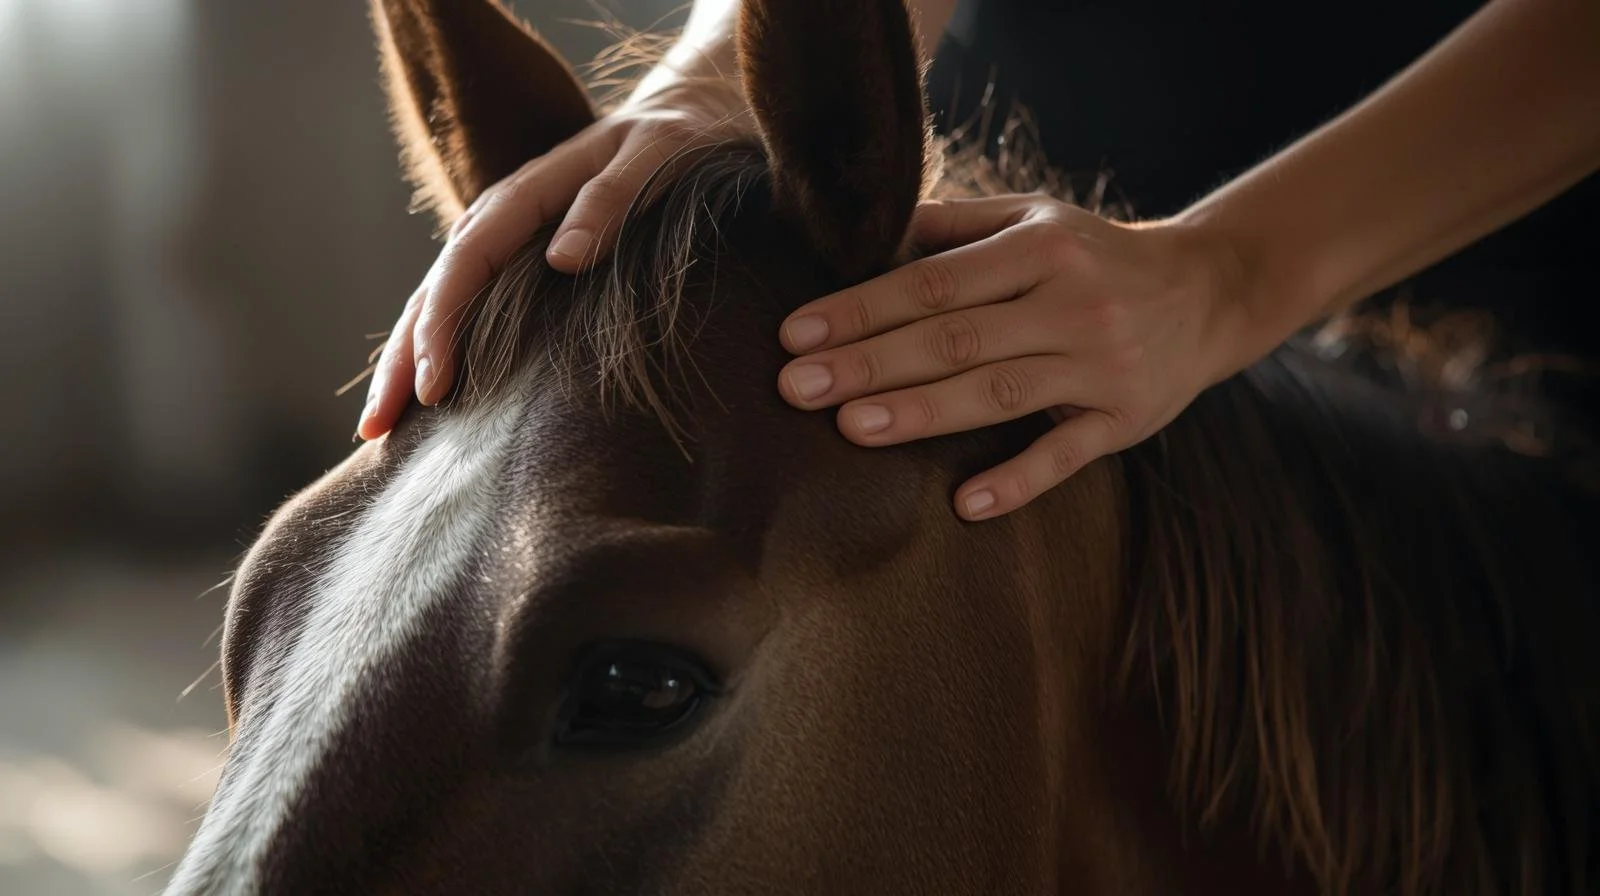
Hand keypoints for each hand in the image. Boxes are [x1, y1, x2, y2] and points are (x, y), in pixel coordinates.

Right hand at [357, 79, 750, 440]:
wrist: (682, 118)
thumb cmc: (673, 142)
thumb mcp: (655, 157)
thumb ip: (613, 200)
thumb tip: (563, 258)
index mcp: (526, 193)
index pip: (467, 263)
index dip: (443, 325)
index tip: (436, 387)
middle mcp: (499, 217)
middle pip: (433, 291)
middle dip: (401, 359)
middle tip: (375, 428)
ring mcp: (502, 241)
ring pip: (436, 302)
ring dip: (404, 362)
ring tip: (376, 429)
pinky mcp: (514, 262)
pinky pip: (462, 306)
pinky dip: (435, 348)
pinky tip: (422, 397)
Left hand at [775, 194, 1248, 520]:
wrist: (1210, 291)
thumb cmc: (1095, 256)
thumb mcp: (1035, 219)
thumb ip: (953, 227)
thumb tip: (864, 233)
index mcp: (1041, 248)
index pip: (933, 282)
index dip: (861, 309)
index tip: (796, 335)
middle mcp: (1072, 302)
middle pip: (955, 339)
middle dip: (869, 364)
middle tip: (797, 388)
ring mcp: (1102, 365)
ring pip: (999, 394)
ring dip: (922, 412)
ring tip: (850, 427)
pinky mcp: (1127, 420)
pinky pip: (1066, 456)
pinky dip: (1017, 480)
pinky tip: (965, 504)